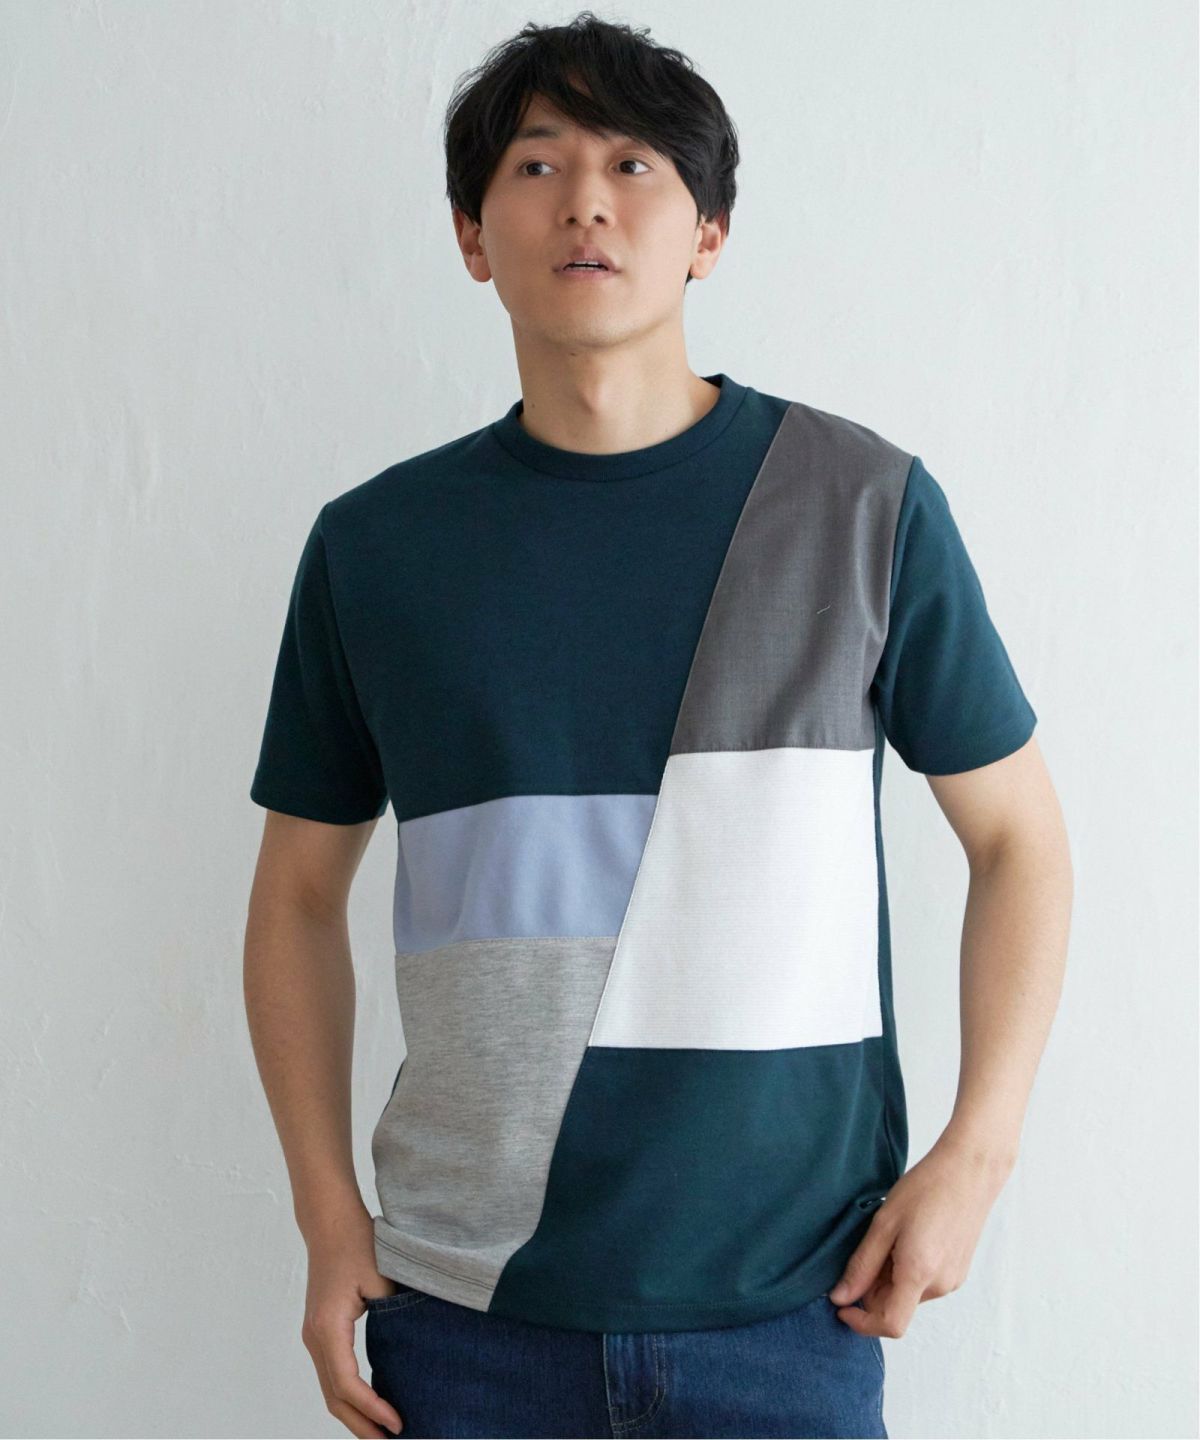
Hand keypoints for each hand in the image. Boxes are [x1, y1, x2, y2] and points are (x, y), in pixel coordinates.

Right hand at [300, 1207, 405, 1436]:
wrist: (329, 1221)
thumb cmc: (358, 1243)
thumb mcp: (382, 1279)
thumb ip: (396, 1316)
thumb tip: (417, 1351)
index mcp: (328, 1327)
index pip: (347, 1384)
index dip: (372, 1409)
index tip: (398, 1424)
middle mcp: (315, 1338)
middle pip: (334, 1397)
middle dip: (361, 1426)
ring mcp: (313, 1336)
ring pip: (330, 1389)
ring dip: (354, 1415)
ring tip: (383, 1434)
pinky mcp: (320, 1332)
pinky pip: (331, 1374)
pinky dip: (349, 1396)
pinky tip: (370, 1403)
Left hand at [827, 1132, 1014, 1338]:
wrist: (969, 1171)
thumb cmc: (926, 1188)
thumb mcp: (884, 1223)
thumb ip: (862, 1265)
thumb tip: (841, 1297)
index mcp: (919, 1274)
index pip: (890, 1324)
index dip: (861, 1322)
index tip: (841, 1306)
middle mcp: (940, 1286)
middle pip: (896, 1307)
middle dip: (872, 1290)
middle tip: (868, 1248)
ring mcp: (953, 1280)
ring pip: (909, 1294)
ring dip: (890, 1278)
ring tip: (891, 1237)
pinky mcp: (958, 1272)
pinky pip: (924, 1284)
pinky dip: (907, 1271)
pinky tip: (907, 1238)